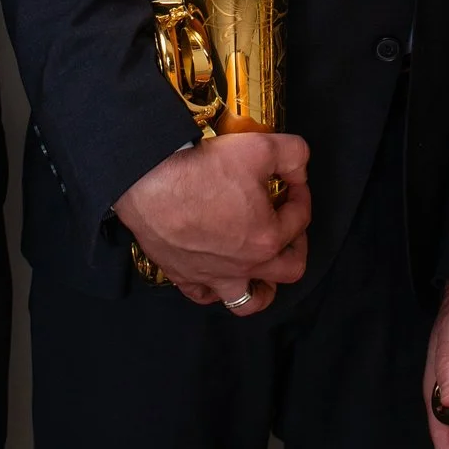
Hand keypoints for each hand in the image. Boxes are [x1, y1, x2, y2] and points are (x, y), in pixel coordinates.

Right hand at [112, 131, 309, 317]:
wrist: (147, 181)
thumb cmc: (200, 169)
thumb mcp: (259, 147)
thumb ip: (293, 155)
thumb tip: (299, 168)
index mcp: (267, 239)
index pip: (300, 219)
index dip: (301, 194)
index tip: (293, 180)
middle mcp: (244, 266)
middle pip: (288, 269)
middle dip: (296, 245)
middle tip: (288, 223)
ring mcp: (213, 276)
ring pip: (248, 300)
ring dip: (263, 287)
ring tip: (263, 268)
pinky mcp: (184, 276)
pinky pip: (205, 296)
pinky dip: (216, 289)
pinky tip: (218, 271)